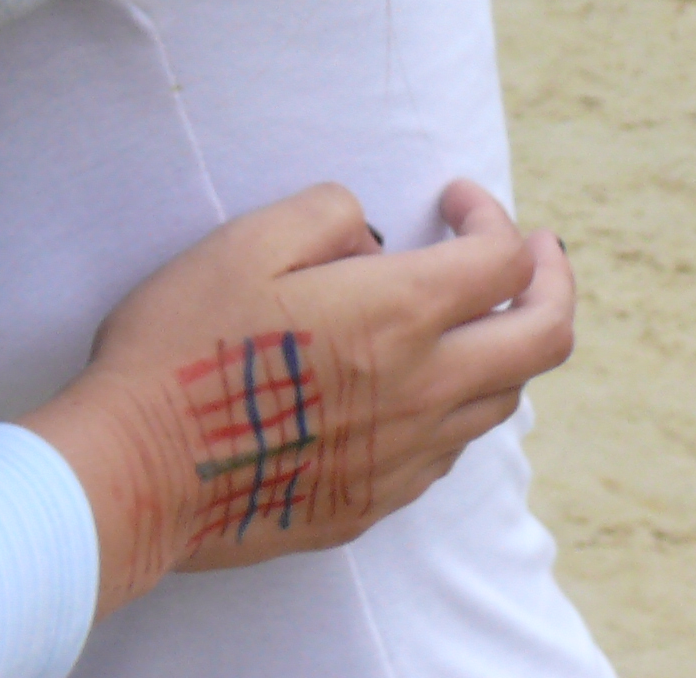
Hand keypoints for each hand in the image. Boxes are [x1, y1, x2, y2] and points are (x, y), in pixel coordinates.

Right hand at [25, 178, 573, 614]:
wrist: (142, 469)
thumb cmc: (179, 347)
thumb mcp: (239, 245)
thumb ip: (322, 215)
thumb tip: (371, 234)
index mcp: (396, 315)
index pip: (502, 260)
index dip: (492, 217)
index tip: (453, 198)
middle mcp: (425, 388)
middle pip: (545, 338)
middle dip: (553, 282)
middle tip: (537, 252)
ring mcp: (410, 453)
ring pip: (505, 398)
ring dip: (506, 346)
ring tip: (472, 317)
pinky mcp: (381, 497)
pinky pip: (451, 447)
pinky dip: (456, 403)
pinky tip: (411, 385)